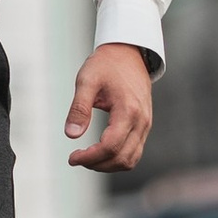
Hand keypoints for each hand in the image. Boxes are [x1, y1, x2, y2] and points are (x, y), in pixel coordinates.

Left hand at [66, 45, 153, 172]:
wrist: (128, 53)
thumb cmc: (106, 65)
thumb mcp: (87, 81)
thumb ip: (79, 108)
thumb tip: (71, 135)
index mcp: (128, 110)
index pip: (110, 146)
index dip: (90, 157)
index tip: (72, 157)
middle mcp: (142, 121)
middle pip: (122, 158)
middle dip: (97, 164)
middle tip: (76, 158)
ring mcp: (146, 124)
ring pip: (131, 159)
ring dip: (108, 165)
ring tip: (87, 157)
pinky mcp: (144, 125)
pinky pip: (134, 151)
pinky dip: (117, 158)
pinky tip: (100, 152)